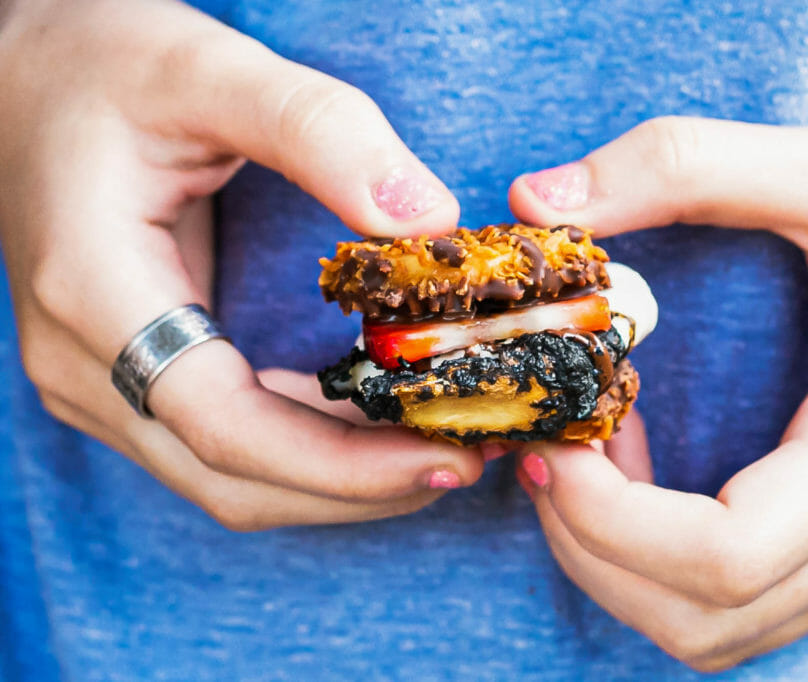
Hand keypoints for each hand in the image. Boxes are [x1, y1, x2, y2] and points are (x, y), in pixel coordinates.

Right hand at [0, 0, 482, 529]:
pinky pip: (226, 446)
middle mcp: (85, 363)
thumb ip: (321, 132)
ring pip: (230, 478)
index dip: (343, 465)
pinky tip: (375, 426)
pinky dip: (308, 453)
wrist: (29, 82)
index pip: (226, 426)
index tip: (446, 457)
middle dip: (358, 487)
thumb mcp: (211, 71)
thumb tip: (429, 217)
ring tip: (440, 445)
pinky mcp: (131, 379)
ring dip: (339, 481)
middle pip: (233, 478)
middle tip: (469, 456)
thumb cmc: (106, 68)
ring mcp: (101, 382)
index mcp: (96, 294)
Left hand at [506, 119, 807, 669]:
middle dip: (590, 548)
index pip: (723, 557)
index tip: (552, 437)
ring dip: (622, 562)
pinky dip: (663, 560)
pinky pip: (745, 600)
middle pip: (702, 618)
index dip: (604, 518)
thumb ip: (686, 169)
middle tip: (547, 446)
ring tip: (586, 458)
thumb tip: (542, 200)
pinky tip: (638, 474)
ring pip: (718, 628)